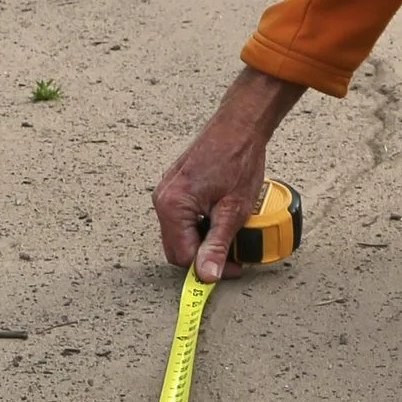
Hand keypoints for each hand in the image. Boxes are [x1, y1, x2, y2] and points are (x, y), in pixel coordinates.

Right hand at [155, 66, 301, 280]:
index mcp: (172, 206)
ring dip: (203, 240)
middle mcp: (163, 199)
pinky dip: (200, 225)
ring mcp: (167, 192)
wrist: (239, 126)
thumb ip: (217, 244)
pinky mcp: (175, 187)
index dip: (208, 267)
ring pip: (180, 234)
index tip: (232, 268)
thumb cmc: (238, 159)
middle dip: (204, 255)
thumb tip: (206, 275)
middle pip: (177, 247)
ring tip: (230, 232)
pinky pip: (182, 218)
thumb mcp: (233, 210)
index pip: (182, 256)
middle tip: (233, 253)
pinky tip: (221, 217)